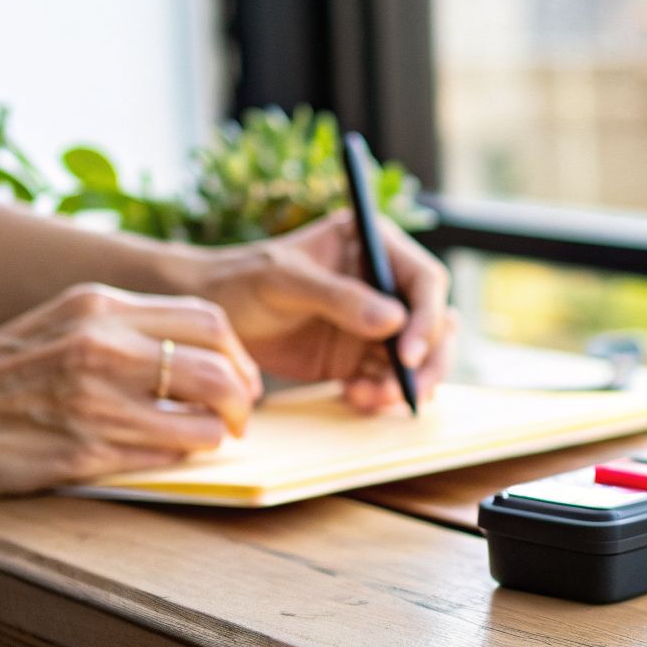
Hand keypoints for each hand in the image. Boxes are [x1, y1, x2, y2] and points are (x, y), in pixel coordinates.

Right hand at [0, 284, 262, 497]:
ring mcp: (96, 400)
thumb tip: (201, 352)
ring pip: (203, 418)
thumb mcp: (63, 323)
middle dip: (242, 396)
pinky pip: (168, 454)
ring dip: (218, 432)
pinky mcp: (86, 451)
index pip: (208, 320)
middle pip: (219, 368)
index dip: (238, 354)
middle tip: (238, 414)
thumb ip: (127, 327)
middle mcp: (102, 346)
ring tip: (210, 436)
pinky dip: (184, 456)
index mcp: (99, 306)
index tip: (238, 375)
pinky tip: (172, 452)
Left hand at [194, 212, 455, 410]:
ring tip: (370, 398)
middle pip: (434, 322)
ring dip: (404, 383)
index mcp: (373, 246)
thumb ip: (339, 298)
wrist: (212, 313)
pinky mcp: (358, 357)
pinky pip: (386, 380)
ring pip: (417, 357)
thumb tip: (396, 321)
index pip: (424, 280)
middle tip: (410, 392)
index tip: (408, 354)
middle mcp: (383, 283)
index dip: (427, 317)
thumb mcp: (285, 281)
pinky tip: (354, 400)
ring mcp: (373, 323)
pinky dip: (379, 395)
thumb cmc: (242, 280)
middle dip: (429, 360)